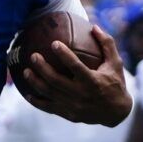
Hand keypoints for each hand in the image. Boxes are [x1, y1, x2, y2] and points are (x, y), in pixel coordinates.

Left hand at [15, 26, 132, 124]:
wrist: (116, 113)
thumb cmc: (115, 83)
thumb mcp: (115, 63)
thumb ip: (106, 44)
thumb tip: (94, 26)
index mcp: (93, 81)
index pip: (76, 66)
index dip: (64, 55)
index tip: (54, 43)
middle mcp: (81, 95)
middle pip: (56, 80)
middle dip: (42, 68)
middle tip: (33, 56)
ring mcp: (73, 106)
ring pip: (50, 94)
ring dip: (35, 82)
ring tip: (26, 71)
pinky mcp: (69, 115)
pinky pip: (49, 108)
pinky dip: (37, 101)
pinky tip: (27, 93)